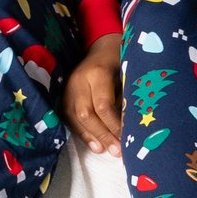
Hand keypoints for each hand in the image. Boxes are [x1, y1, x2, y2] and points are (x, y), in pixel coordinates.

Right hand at [61, 33, 123, 155]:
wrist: (101, 46)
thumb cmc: (121, 59)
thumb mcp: (127, 72)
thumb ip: (126, 97)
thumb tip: (132, 127)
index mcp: (97, 72)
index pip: (103, 106)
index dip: (115, 125)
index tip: (128, 138)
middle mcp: (78, 81)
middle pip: (86, 115)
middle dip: (103, 135)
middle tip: (119, 151)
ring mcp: (68, 88)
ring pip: (75, 118)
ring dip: (92, 137)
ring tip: (108, 151)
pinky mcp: (64, 95)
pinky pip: (69, 118)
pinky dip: (83, 133)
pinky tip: (96, 145)